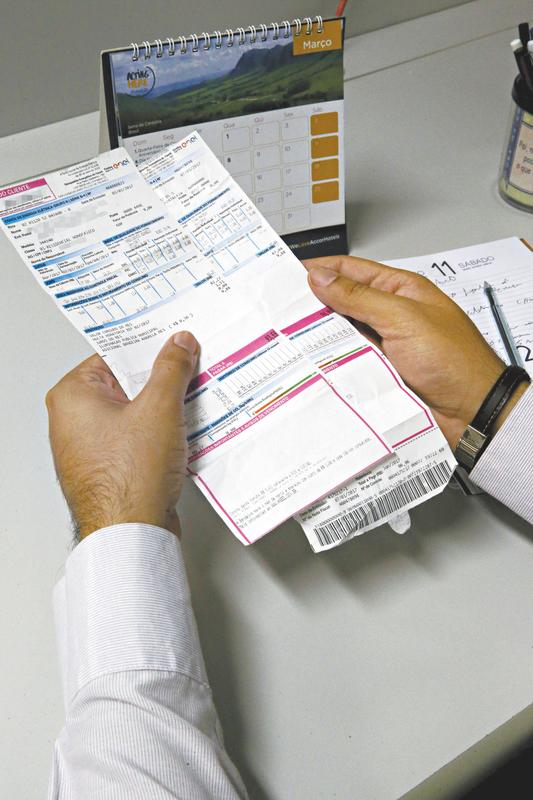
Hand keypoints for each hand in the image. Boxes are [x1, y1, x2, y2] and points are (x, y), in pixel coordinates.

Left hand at [46, 332, 198, 539]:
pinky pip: (140, 439)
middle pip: (127, 384)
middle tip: (191, 368)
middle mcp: (75, 421)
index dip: (149, 348)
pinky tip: (186, 432)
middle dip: (162, 380)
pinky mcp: (113, 468)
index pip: (114, 355)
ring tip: (193, 401)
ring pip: (137, 413)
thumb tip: (178, 345)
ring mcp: (92, 448)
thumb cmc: (129, 479)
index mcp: (73, 397)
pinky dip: (163, 434)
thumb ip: (171, 369)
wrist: (131, 535)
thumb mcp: (159, 408)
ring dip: (167, 409)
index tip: (175, 341)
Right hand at [305, 256, 514, 447]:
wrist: (472, 411)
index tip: (288, 275)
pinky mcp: (379, 374)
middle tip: (280, 309)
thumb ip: (360, 297)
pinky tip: (310, 363)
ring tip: (287, 336)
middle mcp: (390, 317)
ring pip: (341, 336)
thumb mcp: (404, 318)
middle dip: (313, 306)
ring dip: (320, 337)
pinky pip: (347, 365)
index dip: (320, 270)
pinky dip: (330, 364)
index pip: (351, 271)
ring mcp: (384, 346)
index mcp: (401, 291)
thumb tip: (322, 278)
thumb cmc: (455, 361)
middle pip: (342, 304)